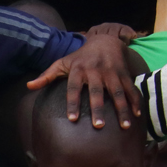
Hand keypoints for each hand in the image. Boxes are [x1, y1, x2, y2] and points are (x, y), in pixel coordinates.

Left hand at [26, 24, 140, 129]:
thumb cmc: (80, 57)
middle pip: (97, 92)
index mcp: (78, 70)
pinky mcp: (124, 73)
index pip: (73, 88)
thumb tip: (29, 86)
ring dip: (122, 108)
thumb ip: (47, 75)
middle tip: (99, 126)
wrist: (104, 40)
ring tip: (124, 125)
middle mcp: (95, 71)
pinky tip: (138, 115)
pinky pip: (130, 88)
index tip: (73, 119)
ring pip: (117, 92)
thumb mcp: (62, 63)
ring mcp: (111, 72)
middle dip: (98, 108)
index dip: (72, 103)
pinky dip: (135, 101)